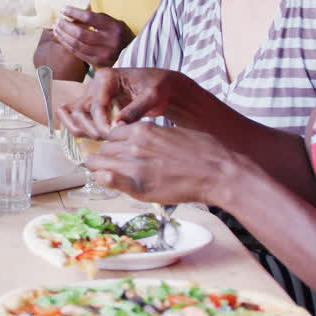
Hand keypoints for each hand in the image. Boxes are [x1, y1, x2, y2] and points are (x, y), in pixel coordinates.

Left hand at [52, 8, 133, 67]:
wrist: (133, 54)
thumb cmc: (120, 35)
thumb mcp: (114, 23)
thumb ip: (97, 18)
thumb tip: (74, 13)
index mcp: (114, 27)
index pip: (90, 18)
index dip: (74, 13)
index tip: (63, 9)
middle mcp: (110, 41)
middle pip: (80, 33)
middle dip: (65, 26)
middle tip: (58, 21)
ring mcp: (104, 54)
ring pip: (77, 45)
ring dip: (64, 36)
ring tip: (57, 29)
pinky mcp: (99, 63)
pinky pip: (79, 54)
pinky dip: (68, 46)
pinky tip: (62, 39)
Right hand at [56, 68, 204, 139]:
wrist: (162, 86)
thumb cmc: (159, 86)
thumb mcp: (151, 95)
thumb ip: (134, 110)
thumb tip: (116, 126)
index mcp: (107, 77)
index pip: (96, 106)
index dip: (102, 124)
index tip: (113, 136)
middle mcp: (95, 85)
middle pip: (79, 110)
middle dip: (90, 128)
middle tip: (106, 140)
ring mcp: (92, 96)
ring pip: (74, 115)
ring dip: (82, 130)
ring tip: (101, 140)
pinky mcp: (94, 106)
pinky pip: (78, 117)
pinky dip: (80, 128)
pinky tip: (91, 138)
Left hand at [84, 121, 237, 206]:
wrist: (217, 172)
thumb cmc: (201, 152)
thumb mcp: (171, 134)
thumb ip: (150, 136)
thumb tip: (138, 139)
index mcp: (142, 130)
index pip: (112, 135)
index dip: (115, 145)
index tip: (119, 153)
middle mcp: (133, 145)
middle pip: (104, 149)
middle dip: (107, 158)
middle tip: (116, 168)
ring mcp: (133, 164)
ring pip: (98, 163)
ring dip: (102, 169)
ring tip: (111, 177)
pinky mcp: (137, 185)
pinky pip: (105, 179)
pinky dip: (103, 180)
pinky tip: (109, 182)